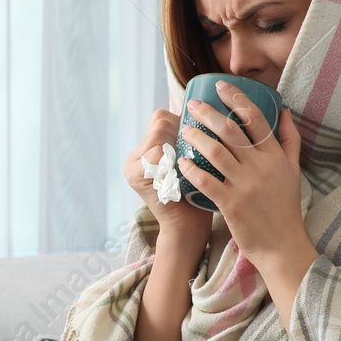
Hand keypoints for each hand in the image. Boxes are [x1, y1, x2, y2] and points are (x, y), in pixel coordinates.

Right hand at [125, 108, 211, 250]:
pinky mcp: (135, 176)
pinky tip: (184, 170)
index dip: (183, 123)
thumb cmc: (199, 193)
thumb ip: (190, 140)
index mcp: (149, 148)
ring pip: (158, 135)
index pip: (162, 118)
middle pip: (160, 122)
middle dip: (182, 133)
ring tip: (192, 161)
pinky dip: (173, 158)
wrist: (189, 227)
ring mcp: (132, 165)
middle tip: (196, 154)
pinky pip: (155, 152)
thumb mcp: (194, 160)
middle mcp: (136, 155)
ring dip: (179, 145)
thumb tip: (208, 113)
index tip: (199, 141)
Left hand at [175, 82, 314, 272]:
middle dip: (208, 113)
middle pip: (230, 131)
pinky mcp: (231, 204)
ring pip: (216, 153)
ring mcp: (245, 185)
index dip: (236, 99)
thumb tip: (284, 111)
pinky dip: (192, 170)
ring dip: (196, 138)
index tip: (220, 86)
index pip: (255, 119)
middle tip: (191, 104)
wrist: (282, 245)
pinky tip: (181, 161)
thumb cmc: (285, 207)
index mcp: (275, 156)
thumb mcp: (293, 170)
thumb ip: (289, 140)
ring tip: (183, 130)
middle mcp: (260, 167)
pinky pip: (206, 182)